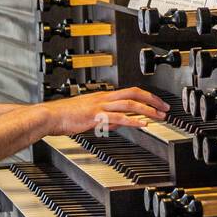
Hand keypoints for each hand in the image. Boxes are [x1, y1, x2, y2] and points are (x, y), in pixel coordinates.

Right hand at [42, 87, 170, 134]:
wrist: (50, 116)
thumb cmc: (65, 116)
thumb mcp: (90, 116)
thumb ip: (107, 119)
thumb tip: (120, 123)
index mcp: (103, 96)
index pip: (130, 91)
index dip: (146, 96)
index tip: (158, 103)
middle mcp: (104, 98)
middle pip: (134, 93)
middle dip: (152, 100)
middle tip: (166, 108)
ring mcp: (100, 106)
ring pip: (129, 103)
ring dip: (147, 109)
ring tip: (159, 116)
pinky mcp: (95, 116)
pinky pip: (118, 117)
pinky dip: (133, 121)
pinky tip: (142, 125)